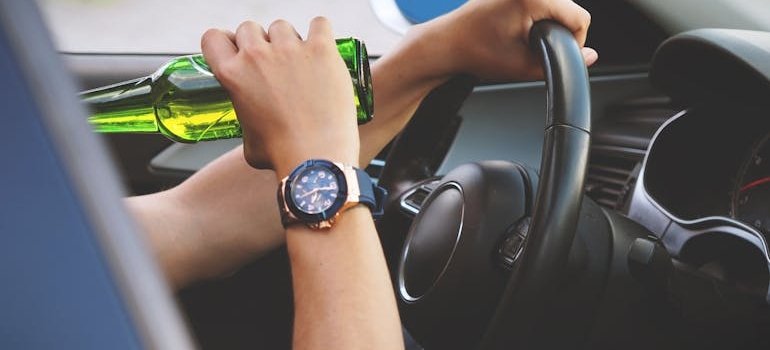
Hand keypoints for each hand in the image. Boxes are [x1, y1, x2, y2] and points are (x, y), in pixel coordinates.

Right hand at [201, 18, 359, 177]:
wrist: (316, 157)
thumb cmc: (282, 155)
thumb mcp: (247, 139)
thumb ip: (247, 118)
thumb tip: (256, 122)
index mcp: (232, 75)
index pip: (213, 37)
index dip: (227, 43)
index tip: (239, 52)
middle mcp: (256, 56)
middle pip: (250, 28)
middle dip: (260, 44)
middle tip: (275, 66)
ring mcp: (289, 49)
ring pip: (282, 26)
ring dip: (290, 41)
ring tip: (302, 65)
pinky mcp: (321, 49)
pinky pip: (319, 24)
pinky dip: (321, 34)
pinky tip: (323, 51)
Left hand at [409, 0, 597, 80]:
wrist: (446, 45)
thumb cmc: (475, 53)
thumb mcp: (523, 66)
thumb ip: (561, 64)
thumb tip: (590, 57)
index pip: (580, 17)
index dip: (576, 42)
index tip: (559, 54)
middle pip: (568, 8)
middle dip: (560, 31)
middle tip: (537, 49)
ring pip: (554, 4)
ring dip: (548, 22)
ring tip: (524, 39)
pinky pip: (537, 2)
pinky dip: (535, 15)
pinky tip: (517, 29)